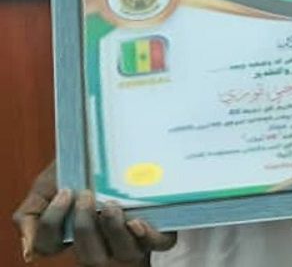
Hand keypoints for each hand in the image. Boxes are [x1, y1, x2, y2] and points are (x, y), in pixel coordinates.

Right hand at [13, 164, 176, 264]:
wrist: (113, 142)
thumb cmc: (80, 165)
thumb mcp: (48, 183)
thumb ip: (31, 212)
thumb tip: (29, 251)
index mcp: (71, 233)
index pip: (51, 245)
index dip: (53, 224)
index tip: (65, 192)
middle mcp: (100, 242)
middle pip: (89, 258)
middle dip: (84, 228)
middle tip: (86, 196)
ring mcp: (129, 238)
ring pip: (123, 255)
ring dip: (114, 232)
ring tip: (110, 206)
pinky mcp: (156, 228)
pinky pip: (157, 244)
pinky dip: (148, 238)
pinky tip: (138, 222)